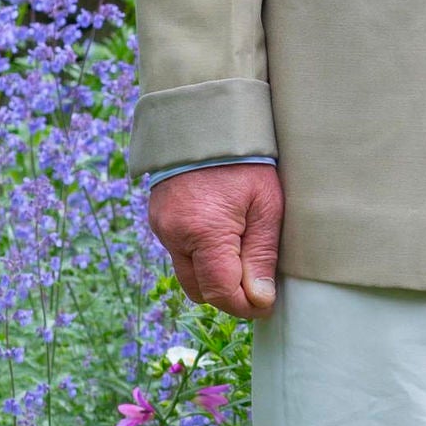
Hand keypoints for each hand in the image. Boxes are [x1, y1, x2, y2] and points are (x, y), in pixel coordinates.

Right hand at [147, 163, 283, 320]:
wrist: (207, 118)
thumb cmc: (246, 160)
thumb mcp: (266, 206)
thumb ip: (261, 256)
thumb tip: (260, 300)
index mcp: (204, 232)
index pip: (221, 293)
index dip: (246, 307)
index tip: (267, 304)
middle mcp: (174, 234)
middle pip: (200, 290)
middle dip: (228, 294)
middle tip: (257, 284)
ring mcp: (161, 226)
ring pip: (188, 273)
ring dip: (213, 275)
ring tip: (242, 255)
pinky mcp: (158, 218)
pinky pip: (179, 252)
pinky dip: (200, 255)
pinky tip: (223, 236)